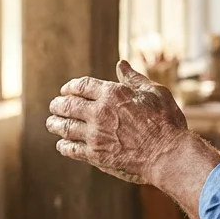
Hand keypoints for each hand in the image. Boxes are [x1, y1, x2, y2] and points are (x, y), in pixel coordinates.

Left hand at [47, 61, 189, 184]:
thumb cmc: (166, 120)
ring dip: (55, 124)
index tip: (65, 90)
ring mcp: (96, 134)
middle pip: (68, 105)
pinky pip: (72, 149)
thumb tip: (121, 63)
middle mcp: (99, 112)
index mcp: (112, 93)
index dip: (70, 87)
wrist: (167, 153)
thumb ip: (133, 78)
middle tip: (54, 106)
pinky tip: (63, 144)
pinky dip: (64, 146)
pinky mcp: (96, 154)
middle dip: (58, 105)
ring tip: (52, 123)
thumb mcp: (154, 92)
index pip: (81, 86)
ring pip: (65, 127)